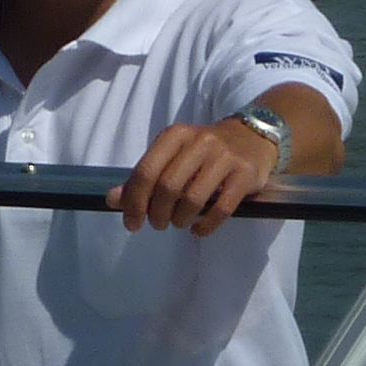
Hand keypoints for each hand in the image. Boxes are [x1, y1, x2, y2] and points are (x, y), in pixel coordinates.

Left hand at [110, 120, 276, 235]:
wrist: (253, 137)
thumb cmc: (204, 152)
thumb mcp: (172, 156)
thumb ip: (144, 178)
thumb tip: (112, 200)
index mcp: (175, 135)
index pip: (146, 172)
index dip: (134, 202)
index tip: (132, 223)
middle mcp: (200, 142)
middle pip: (168, 188)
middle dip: (157, 214)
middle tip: (159, 223)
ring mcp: (225, 157)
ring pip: (193, 199)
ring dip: (180, 220)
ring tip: (179, 223)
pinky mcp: (245, 175)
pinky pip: (221, 209)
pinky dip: (205, 226)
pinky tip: (198, 230)